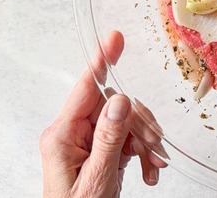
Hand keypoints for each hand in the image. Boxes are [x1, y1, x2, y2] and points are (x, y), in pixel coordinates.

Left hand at [40, 31, 167, 196]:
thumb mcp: (97, 178)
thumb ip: (109, 138)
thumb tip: (119, 100)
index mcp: (62, 136)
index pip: (85, 88)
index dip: (102, 60)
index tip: (115, 38)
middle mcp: (71, 134)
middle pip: (114, 106)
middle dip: (139, 124)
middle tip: (154, 146)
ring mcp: (85, 143)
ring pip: (124, 122)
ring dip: (144, 142)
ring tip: (154, 165)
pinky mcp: (98, 152)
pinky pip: (125, 139)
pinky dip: (142, 152)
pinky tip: (149, 169)